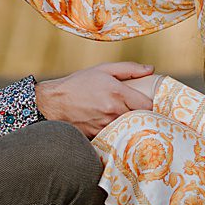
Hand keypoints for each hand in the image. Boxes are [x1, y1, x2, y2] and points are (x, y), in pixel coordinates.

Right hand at [35, 62, 155, 137]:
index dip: (151, 103)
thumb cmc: (78, 83)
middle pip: (140, 117)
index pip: (148, 105)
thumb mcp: (103, 69)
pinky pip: (115, 134)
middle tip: (137, 108)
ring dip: (129, 122)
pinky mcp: (99, 135)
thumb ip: (129, 69)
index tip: (148, 101)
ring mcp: (106, 125)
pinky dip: (116, 129)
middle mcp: (114, 111)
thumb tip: (151, 70)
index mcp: (118, 93)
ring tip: (122, 114)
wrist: (54, 102)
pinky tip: (110, 123)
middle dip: (141, 113)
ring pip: (128, 127)